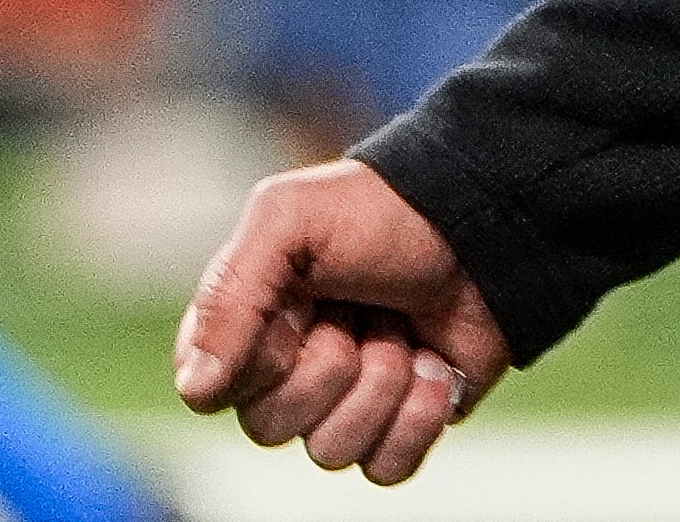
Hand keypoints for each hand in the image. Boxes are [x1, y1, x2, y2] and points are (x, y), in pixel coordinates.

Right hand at [176, 158, 507, 484]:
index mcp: (246, 322)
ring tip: (401, 330)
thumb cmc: (381, 213)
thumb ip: (230, 296)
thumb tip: (196, 390)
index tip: (296, 308)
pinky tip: (433, 365)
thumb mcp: (289, 221)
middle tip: (359, 311)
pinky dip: (416, 417)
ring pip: (330, 451)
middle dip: (328, 366)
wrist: (483, 223)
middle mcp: (286, 370)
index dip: (258, 358)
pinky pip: (384, 468)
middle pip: (268, 428)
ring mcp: (343, 401)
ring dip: (380, 384)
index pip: (210, 392)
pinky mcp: (398, 425)